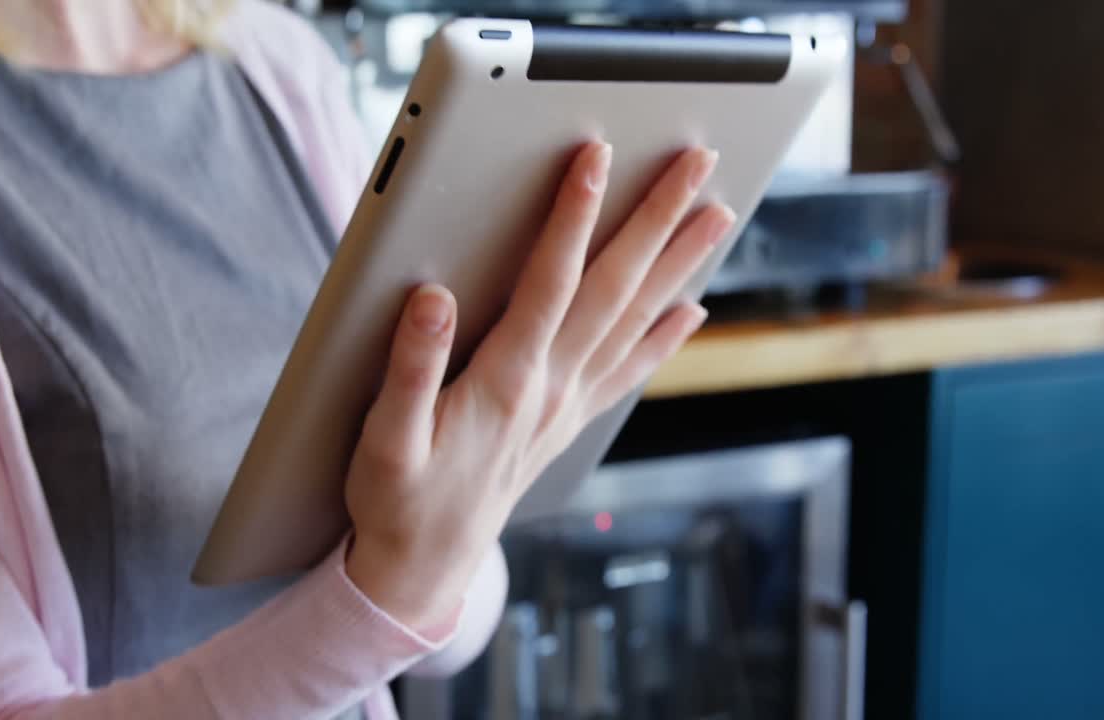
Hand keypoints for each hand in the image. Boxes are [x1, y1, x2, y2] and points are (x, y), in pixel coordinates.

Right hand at [345, 143, 735, 629]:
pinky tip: (691, 309)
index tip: (597, 158)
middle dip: (657, 220)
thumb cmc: (398, 499)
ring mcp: (566, 403)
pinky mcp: (566, 419)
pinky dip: (665, 336)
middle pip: (615, 289)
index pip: (551, 283)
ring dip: (677, 264)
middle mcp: (551, 387)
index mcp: (506, 380)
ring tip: (717, 216)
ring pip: (634, 320)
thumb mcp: (386, 437)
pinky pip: (628, 368)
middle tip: (698, 164)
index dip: (573, 217)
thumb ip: (411, 366)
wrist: (425, 567)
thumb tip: (433, 297)